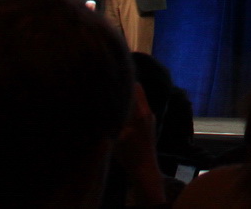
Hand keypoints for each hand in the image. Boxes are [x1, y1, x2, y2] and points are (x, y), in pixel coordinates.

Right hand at [113, 82, 166, 206]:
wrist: (144, 169)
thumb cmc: (129, 154)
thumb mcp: (116, 136)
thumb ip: (111, 119)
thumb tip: (101, 106)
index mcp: (140, 112)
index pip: (135, 87)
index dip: (124, 81)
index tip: (111, 79)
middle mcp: (147, 111)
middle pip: (137, 91)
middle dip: (125, 88)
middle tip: (110, 88)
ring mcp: (149, 118)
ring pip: (138, 100)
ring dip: (128, 98)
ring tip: (114, 99)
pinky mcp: (148, 125)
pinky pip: (139, 109)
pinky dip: (130, 107)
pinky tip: (120, 113)